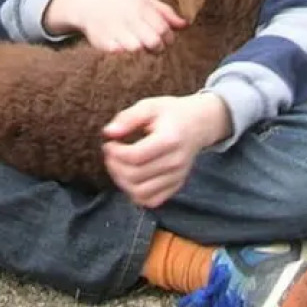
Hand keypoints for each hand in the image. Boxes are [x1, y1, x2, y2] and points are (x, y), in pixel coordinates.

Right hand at [44, 0, 185, 52]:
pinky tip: (122, 46)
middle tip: (151, 45)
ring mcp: (116, 30)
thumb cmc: (123, 4)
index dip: (168, 39)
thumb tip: (185, 24)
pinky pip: (120, 54)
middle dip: (156, 47)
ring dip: (140, 51)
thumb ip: (166, 13)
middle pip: (154, 42)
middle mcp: (130, 17)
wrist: (90, 5)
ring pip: (137, 49)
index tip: (164, 40)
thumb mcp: (145, 1)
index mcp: (142, 7)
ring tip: (136, 44)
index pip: (164, 30)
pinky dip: (123, 54)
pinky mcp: (104, 42)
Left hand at [101, 93, 231, 207]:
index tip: (109, 143)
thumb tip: (108, 133)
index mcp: (169, 139)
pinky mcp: (176, 186)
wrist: (199, 124)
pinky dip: (135, 194)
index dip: (115, 152)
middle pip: (135, 176)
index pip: (135, 156)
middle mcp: (175, 162)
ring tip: (118, 166)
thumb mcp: (150, 106)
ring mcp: (177, 177)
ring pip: (140, 193)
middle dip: (114, 166)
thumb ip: (128, 118)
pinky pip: (151, 201)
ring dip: (121, 182)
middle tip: (110, 154)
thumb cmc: (171, 113)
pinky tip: (130, 178)